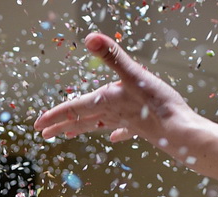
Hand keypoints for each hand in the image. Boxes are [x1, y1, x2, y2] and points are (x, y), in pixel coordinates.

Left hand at [34, 32, 197, 147]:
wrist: (180, 131)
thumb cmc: (157, 104)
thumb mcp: (133, 74)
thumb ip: (112, 56)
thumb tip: (90, 38)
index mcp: (106, 101)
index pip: (73, 109)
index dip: (54, 115)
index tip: (38, 125)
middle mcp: (112, 114)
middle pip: (81, 121)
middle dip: (61, 125)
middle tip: (44, 134)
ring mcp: (126, 122)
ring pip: (98, 125)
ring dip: (83, 128)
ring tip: (69, 134)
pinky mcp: (140, 127)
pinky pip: (123, 130)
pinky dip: (116, 132)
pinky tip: (114, 137)